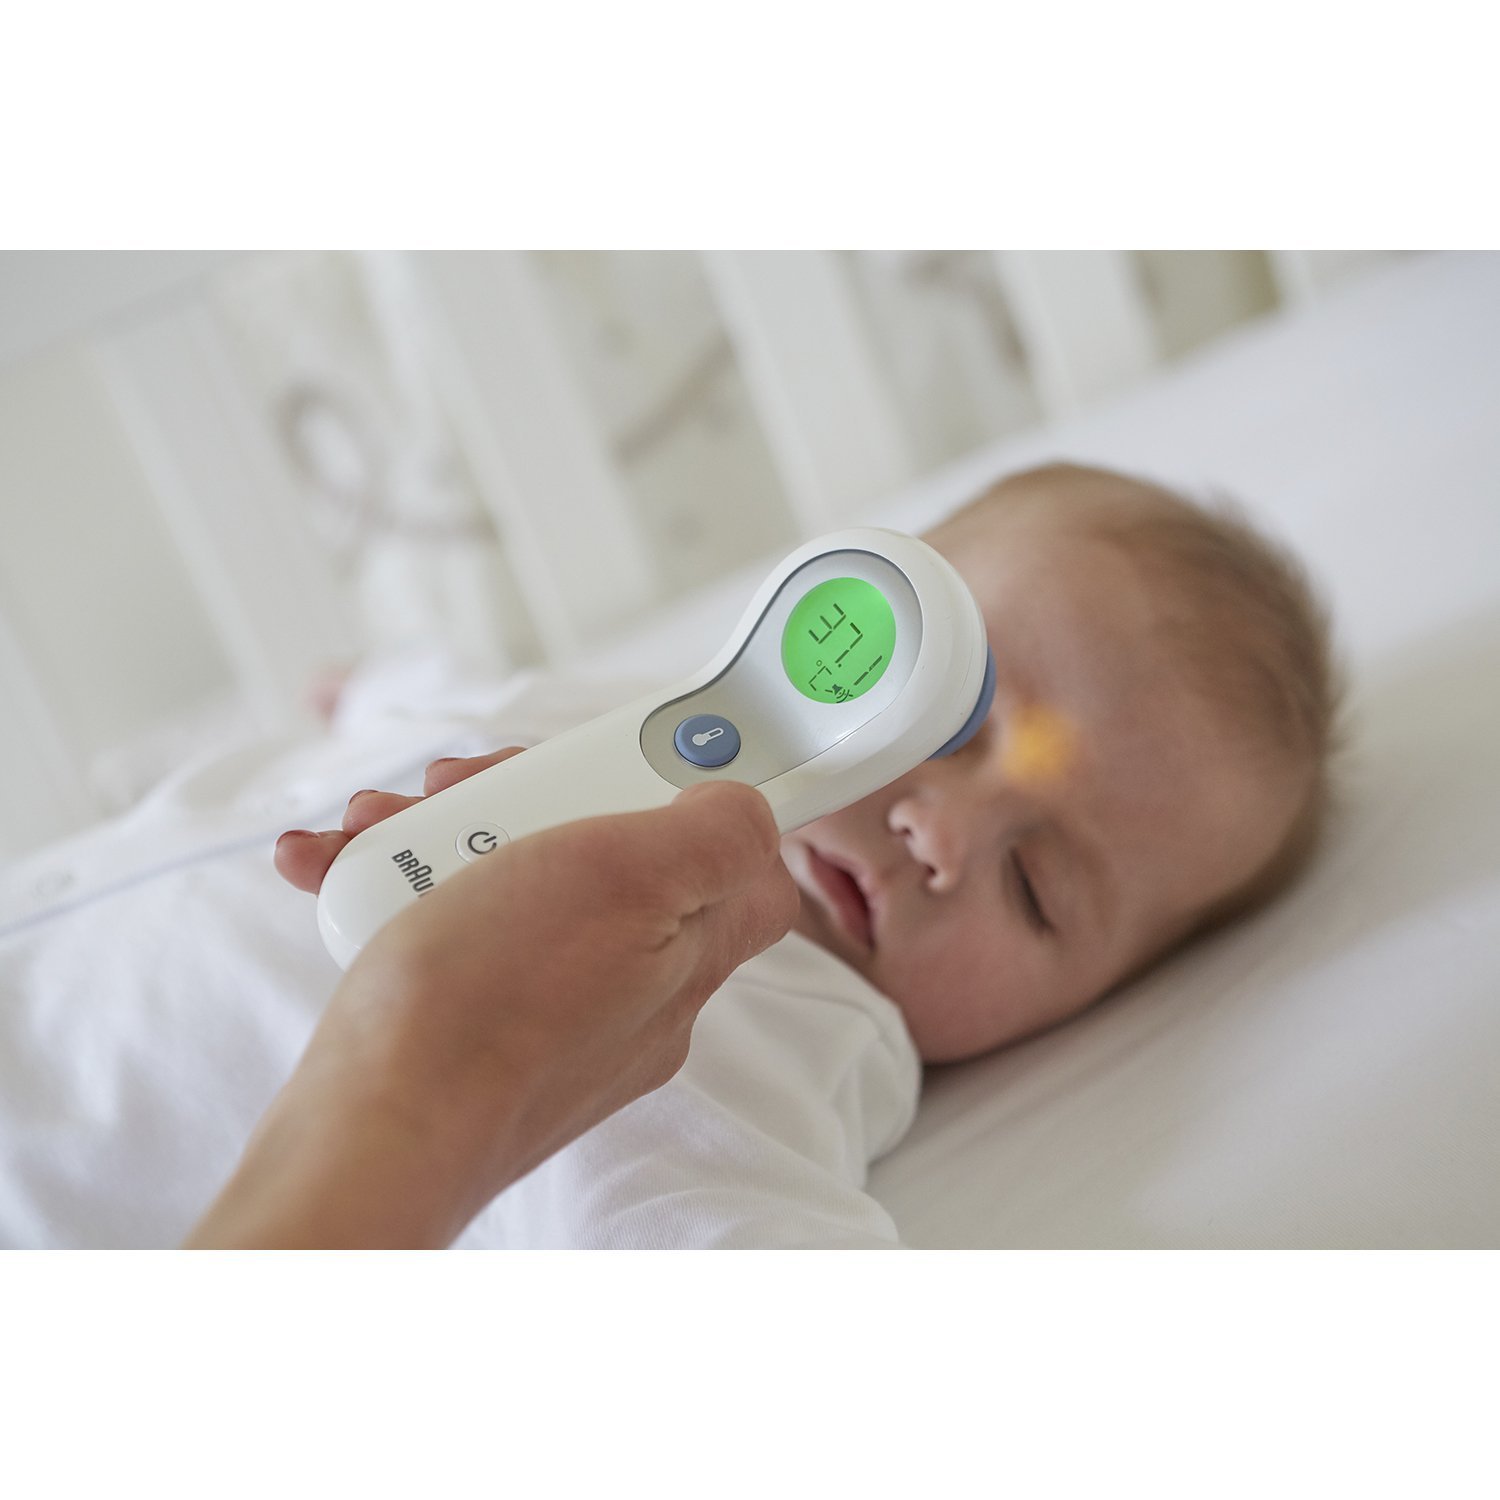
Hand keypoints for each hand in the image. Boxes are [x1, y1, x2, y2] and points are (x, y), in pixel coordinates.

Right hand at [188, 751, 798, 1247]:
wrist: (371, 1130)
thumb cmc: (494, 1004)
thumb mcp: (631, 879)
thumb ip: (716, 836)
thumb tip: (745, 810)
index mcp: (687, 951)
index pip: (741, 869)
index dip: (697, 797)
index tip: (629, 756)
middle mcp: (628, 991)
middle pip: (603, 853)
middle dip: (519, 796)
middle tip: (457, 787)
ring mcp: (547, 1014)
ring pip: (510, 882)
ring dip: (435, 831)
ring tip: (374, 824)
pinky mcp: (470, 1030)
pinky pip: (447, 934)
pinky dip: (389, 885)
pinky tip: (333, 862)